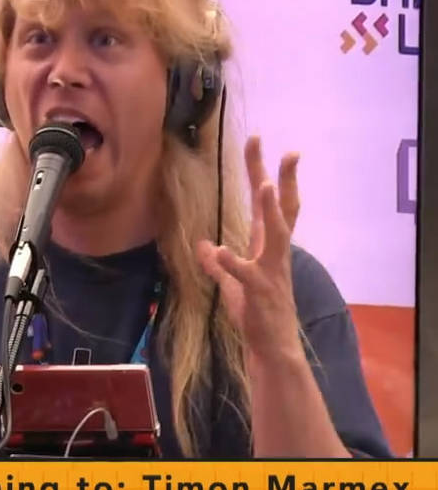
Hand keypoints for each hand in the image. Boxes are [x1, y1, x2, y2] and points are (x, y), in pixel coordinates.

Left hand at [196, 136, 301, 362]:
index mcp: (265, 247)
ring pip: (276, 234)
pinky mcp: (259, 291)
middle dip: (282, 179)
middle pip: (281, 209)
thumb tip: (202, 244)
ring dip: (271, 210)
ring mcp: (270, 270)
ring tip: (265, 185)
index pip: (267, 204)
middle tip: (288, 150)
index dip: (263, 172)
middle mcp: (273, 252)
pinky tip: (218, 250)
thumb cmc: (255, 312)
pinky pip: (246, 274)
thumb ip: (217, 264)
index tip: (257, 142)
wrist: (270, 347)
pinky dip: (232, 262)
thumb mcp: (231, 284)